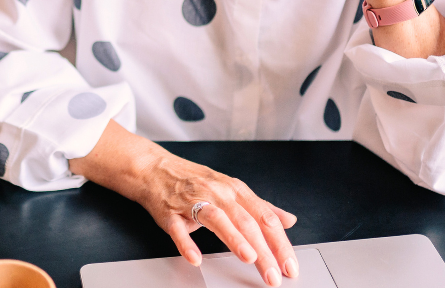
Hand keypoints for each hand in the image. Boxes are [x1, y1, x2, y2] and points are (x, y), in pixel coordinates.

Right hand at [70, 121, 298, 286]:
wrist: (155, 169)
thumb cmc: (195, 181)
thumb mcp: (232, 190)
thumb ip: (261, 207)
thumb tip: (289, 220)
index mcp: (236, 191)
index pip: (265, 218)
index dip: (280, 243)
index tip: (290, 265)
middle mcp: (219, 194)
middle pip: (247, 222)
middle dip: (264, 250)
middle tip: (274, 274)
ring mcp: (194, 201)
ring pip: (218, 220)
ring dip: (235, 239)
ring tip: (249, 258)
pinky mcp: (171, 212)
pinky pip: (179, 229)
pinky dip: (187, 243)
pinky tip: (195, 258)